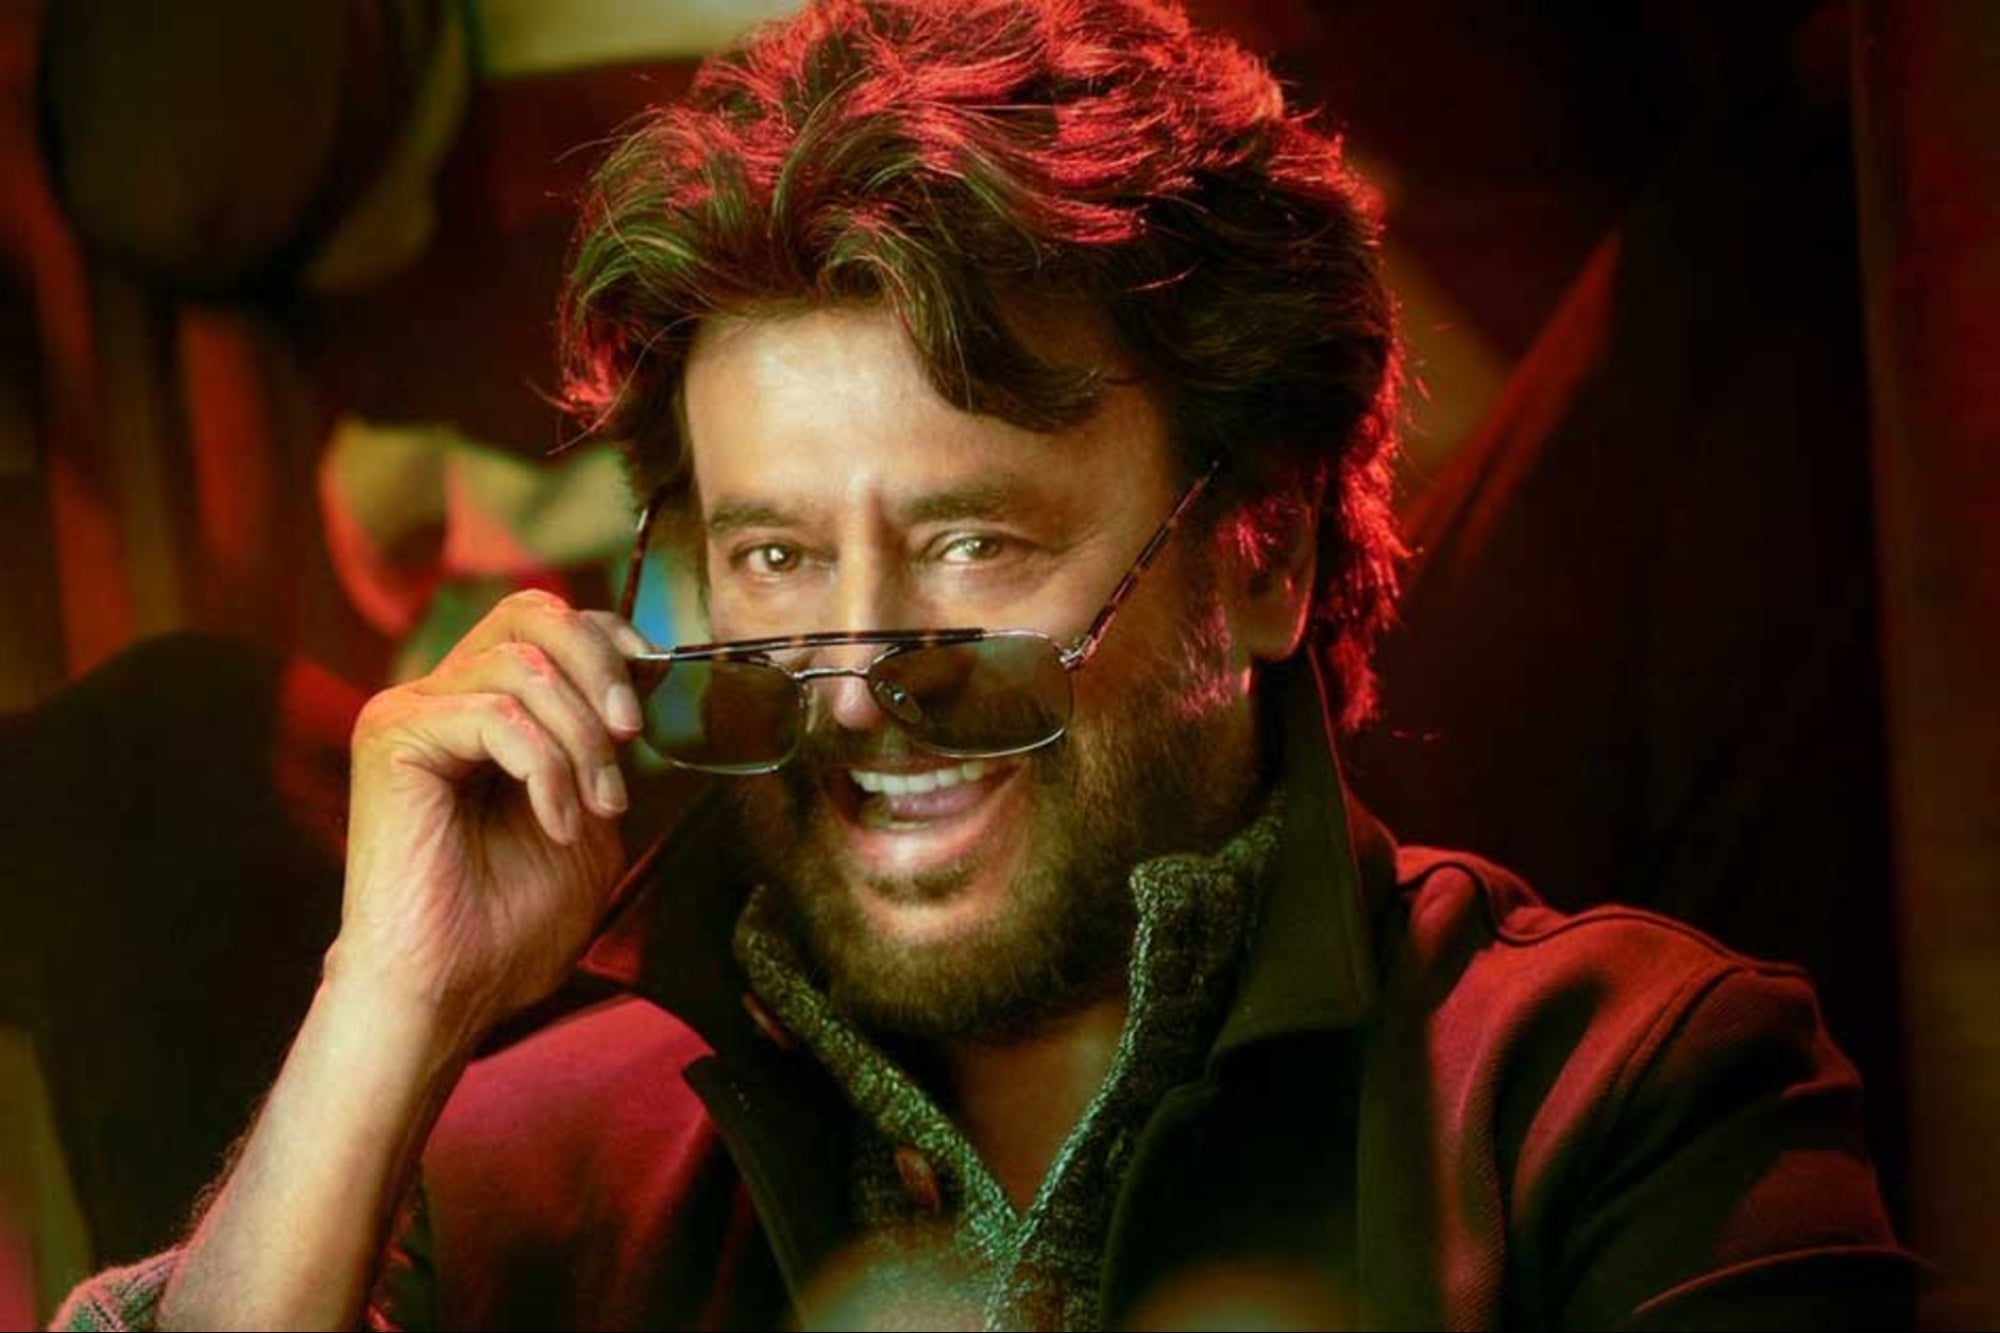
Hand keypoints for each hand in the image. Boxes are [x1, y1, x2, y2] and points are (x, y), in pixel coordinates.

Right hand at [333, 590, 649, 1040]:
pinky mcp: (394, 739)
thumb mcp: (590, 814)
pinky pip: (497, 717)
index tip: (653, 679)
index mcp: (485, 710)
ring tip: (594, 806)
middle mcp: (441, 697)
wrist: (452, 989)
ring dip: (580, 738)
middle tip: (628, 734)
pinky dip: (545, 769)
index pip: (546, 623)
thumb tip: (641, 675)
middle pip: (530, 612)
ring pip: (522, 666)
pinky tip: (555, 823)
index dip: (608, 636)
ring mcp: (412, 713)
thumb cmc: (512, 923)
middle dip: (599, 665)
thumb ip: (605, 746)